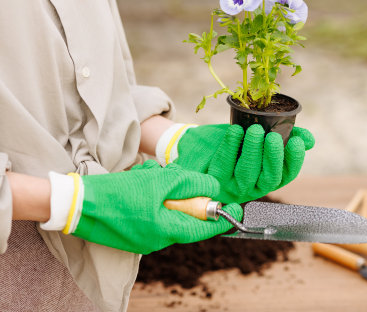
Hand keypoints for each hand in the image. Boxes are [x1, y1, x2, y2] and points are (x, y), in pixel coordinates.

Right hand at [71, 160, 241, 253]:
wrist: (76, 204)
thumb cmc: (119, 192)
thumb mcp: (161, 181)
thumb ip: (192, 185)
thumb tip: (214, 190)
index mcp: (167, 232)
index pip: (205, 229)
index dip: (223, 217)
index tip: (237, 208)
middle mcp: (158, 241)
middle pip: (187, 221)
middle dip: (187, 199)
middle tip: (175, 179)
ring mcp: (144, 240)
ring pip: (170, 215)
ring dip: (167, 195)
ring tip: (150, 178)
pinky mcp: (133, 235)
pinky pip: (154, 216)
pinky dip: (154, 200)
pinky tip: (140, 184)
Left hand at [176, 124, 314, 202]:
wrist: (203, 145)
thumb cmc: (238, 141)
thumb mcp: (262, 136)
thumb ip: (286, 135)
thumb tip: (308, 140)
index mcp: (269, 177)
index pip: (288, 174)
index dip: (294, 159)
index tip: (296, 141)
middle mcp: (254, 187)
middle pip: (269, 178)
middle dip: (273, 156)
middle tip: (272, 136)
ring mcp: (233, 186)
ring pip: (247, 173)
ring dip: (252, 150)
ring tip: (254, 130)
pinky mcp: (214, 180)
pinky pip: (224, 165)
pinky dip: (230, 146)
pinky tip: (235, 131)